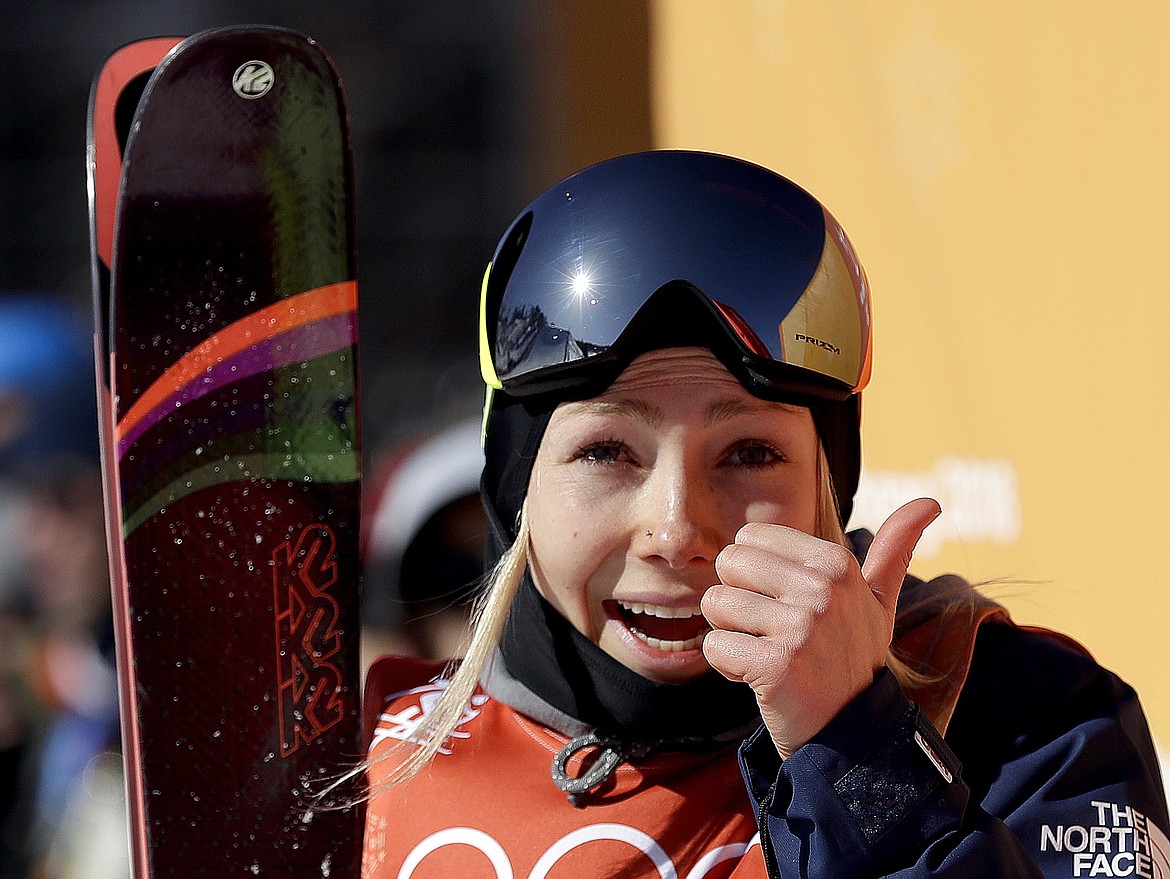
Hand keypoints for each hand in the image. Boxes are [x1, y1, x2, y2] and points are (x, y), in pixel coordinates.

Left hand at [700, 499, 940, 756]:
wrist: (853, 736)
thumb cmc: (853, 660)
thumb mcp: (879, 603)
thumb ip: (894, 549)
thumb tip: (930, 500)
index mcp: (837, 564)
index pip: (749, 539)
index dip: (757, 576)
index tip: (787, 609)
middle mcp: (822, 590)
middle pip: (728, 565)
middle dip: (738, 601)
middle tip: (772, 633)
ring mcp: (801, 627)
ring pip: (715, 604)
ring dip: (731, 634)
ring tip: (767, 655)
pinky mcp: (777, 664)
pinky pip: (714, 646)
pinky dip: (727, 666)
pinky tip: (760, 679)